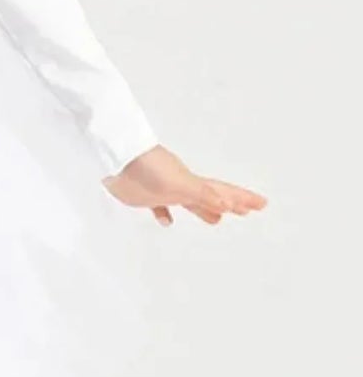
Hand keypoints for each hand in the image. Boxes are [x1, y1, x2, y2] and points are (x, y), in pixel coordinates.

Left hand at [102, 144, 267, 225]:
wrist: (115, 155)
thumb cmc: (146, 167)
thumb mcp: (178, 183)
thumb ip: (201, 194)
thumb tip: (227, 206)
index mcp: (191, 183)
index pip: (222, 192)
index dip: (241, 199)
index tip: (261, 204)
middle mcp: (181, 185)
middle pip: (211, 196)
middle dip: (231, 203)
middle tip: (247, 211)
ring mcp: (162, 188)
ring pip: (189, 201)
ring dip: (203, 210)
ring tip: (216, 220)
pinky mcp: (143, 193)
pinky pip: (159, 206)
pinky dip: (165, 213)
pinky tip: (167, 221)